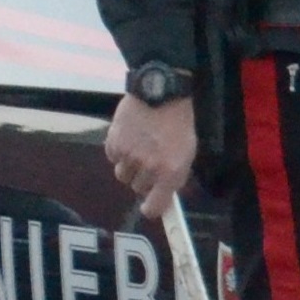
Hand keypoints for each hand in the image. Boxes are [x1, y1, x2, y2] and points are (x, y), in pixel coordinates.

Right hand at [105, 93, 197, 220]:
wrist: (159, 91)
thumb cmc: (178, 121)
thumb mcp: (187, 151)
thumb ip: (175, 175)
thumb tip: (164, 195)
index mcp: (171, 171)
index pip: (154, 207)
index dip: (152, 208)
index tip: (150, 207)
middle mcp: (148, 167)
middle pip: (138, 188)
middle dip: (144, 179)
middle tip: (150, 162)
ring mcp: (129, 156)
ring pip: (123, 175)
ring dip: (129, 166)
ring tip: (139, 147)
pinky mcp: (113, 142)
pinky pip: (112, 158)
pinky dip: (118, 151)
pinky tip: (129, 137)